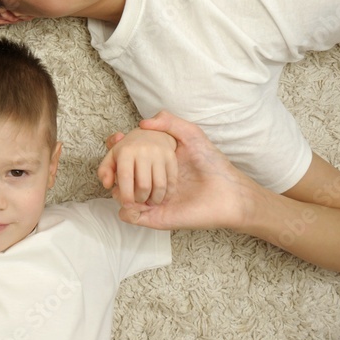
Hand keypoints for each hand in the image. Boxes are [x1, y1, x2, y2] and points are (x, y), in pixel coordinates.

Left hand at [98, 127, 176, 205]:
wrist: (151, 133)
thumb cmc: (128, 150)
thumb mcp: (112, 156)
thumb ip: (105, 171)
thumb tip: (107, 185)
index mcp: (126, 151)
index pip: (126, 177)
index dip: (126, 195)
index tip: (127, 205)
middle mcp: (143, 151)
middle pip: (143, 185)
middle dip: (140, 199)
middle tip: (139, 201)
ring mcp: (159, 154)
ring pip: (159, 186)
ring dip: (155, 199)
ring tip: (150, 201)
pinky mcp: (171, 158)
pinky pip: (171, 182)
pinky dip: (167, 194)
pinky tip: (161, 196)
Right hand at [114, 111, 258, 231]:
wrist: (229, 193)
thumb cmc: (212, 163)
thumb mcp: (192, 134)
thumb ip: (169, 122)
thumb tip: (142, 123)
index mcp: (153, 162)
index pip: (125, 156)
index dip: (115, 148)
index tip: (118, 139)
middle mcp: (148, 180)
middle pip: (117, 175)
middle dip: (111, 168)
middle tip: (117, 163)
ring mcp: (150, 199)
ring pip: (119, 195)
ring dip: (119, 189)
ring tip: (129, 184)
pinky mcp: (154, 217)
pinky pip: (129, 216)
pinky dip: (127, 210)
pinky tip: (137, 202)